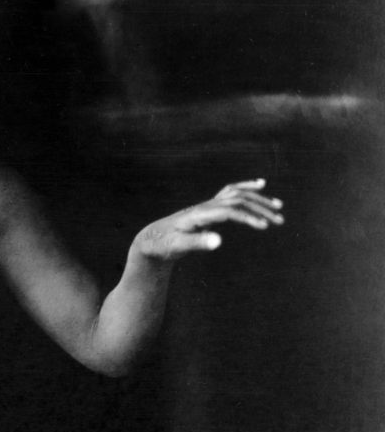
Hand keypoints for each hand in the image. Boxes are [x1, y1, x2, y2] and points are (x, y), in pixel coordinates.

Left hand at [135, 178, 283, 261]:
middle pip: (237, 200)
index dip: (247, 217)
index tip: (264, 226)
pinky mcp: (208, 208)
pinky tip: (261, 185)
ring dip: (258, 200)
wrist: (152, 239)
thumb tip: (219, 241)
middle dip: (260, 208)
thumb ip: (197, 243)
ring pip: (237, 195)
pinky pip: (230, 193)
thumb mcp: (177, 247)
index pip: (228, 211)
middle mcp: (204, 206)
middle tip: (280, 221)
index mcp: (198, 214)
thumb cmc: (163, 245)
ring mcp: (207, 205)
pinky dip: (247, 187)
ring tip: (279, 207)